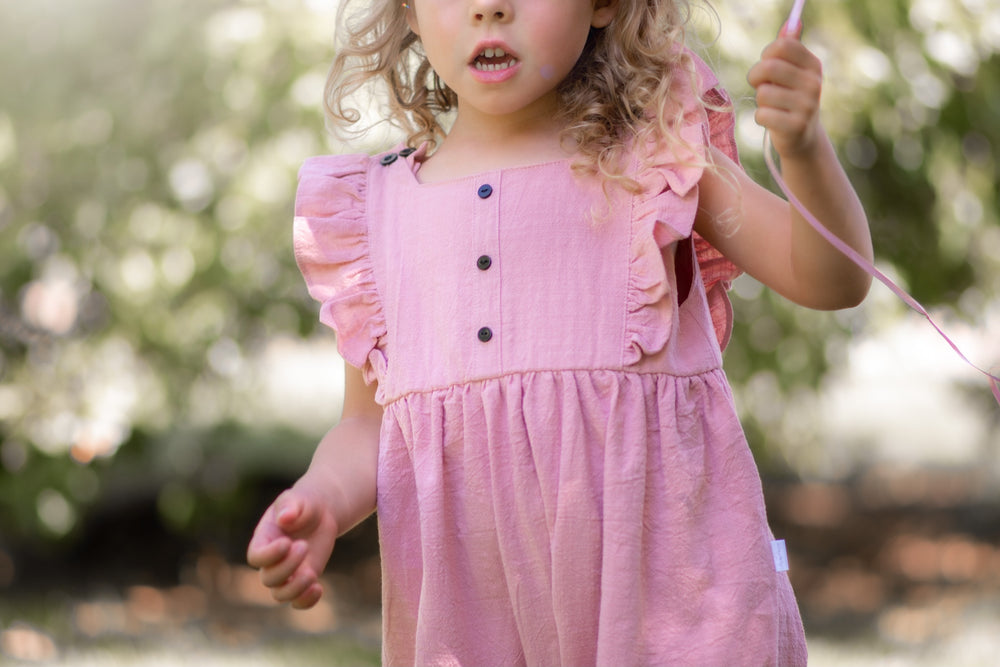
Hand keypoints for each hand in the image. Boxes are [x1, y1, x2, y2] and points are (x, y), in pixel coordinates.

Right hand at [246, 484, 338, 608]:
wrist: (320, 513)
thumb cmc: (304, 503)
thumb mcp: (298, 499)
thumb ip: (290, 505)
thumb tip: (284, 518)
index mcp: (264, 540)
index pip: (256, 557)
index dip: (269, 555)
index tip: (287, 542)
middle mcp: (272, 560)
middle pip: (269, 578)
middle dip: (287, 567)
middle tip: (304, 545)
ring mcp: (287, 572)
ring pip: (280, 594)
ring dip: (295, 589)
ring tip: (312, 573)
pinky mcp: (302, 578)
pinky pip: (298, 601)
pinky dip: (306, 601)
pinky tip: (319, 588)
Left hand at [747, 22, 823, 157]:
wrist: (802, 136)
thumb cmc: (790, 98)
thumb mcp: (792, 72)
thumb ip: (789, 48)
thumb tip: (793, 22)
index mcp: (813, 64)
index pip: (782, 45)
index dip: (766, 55)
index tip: (767, 64)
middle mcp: (814, 83)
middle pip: (769, 67)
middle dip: (756, 77)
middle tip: (760, 86)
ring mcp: (807, 106)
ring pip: (763, 93)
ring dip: (760, 101)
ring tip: (772, 105)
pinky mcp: (796, 126)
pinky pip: (762, 114)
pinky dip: (761, 118)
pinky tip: (773, 120)